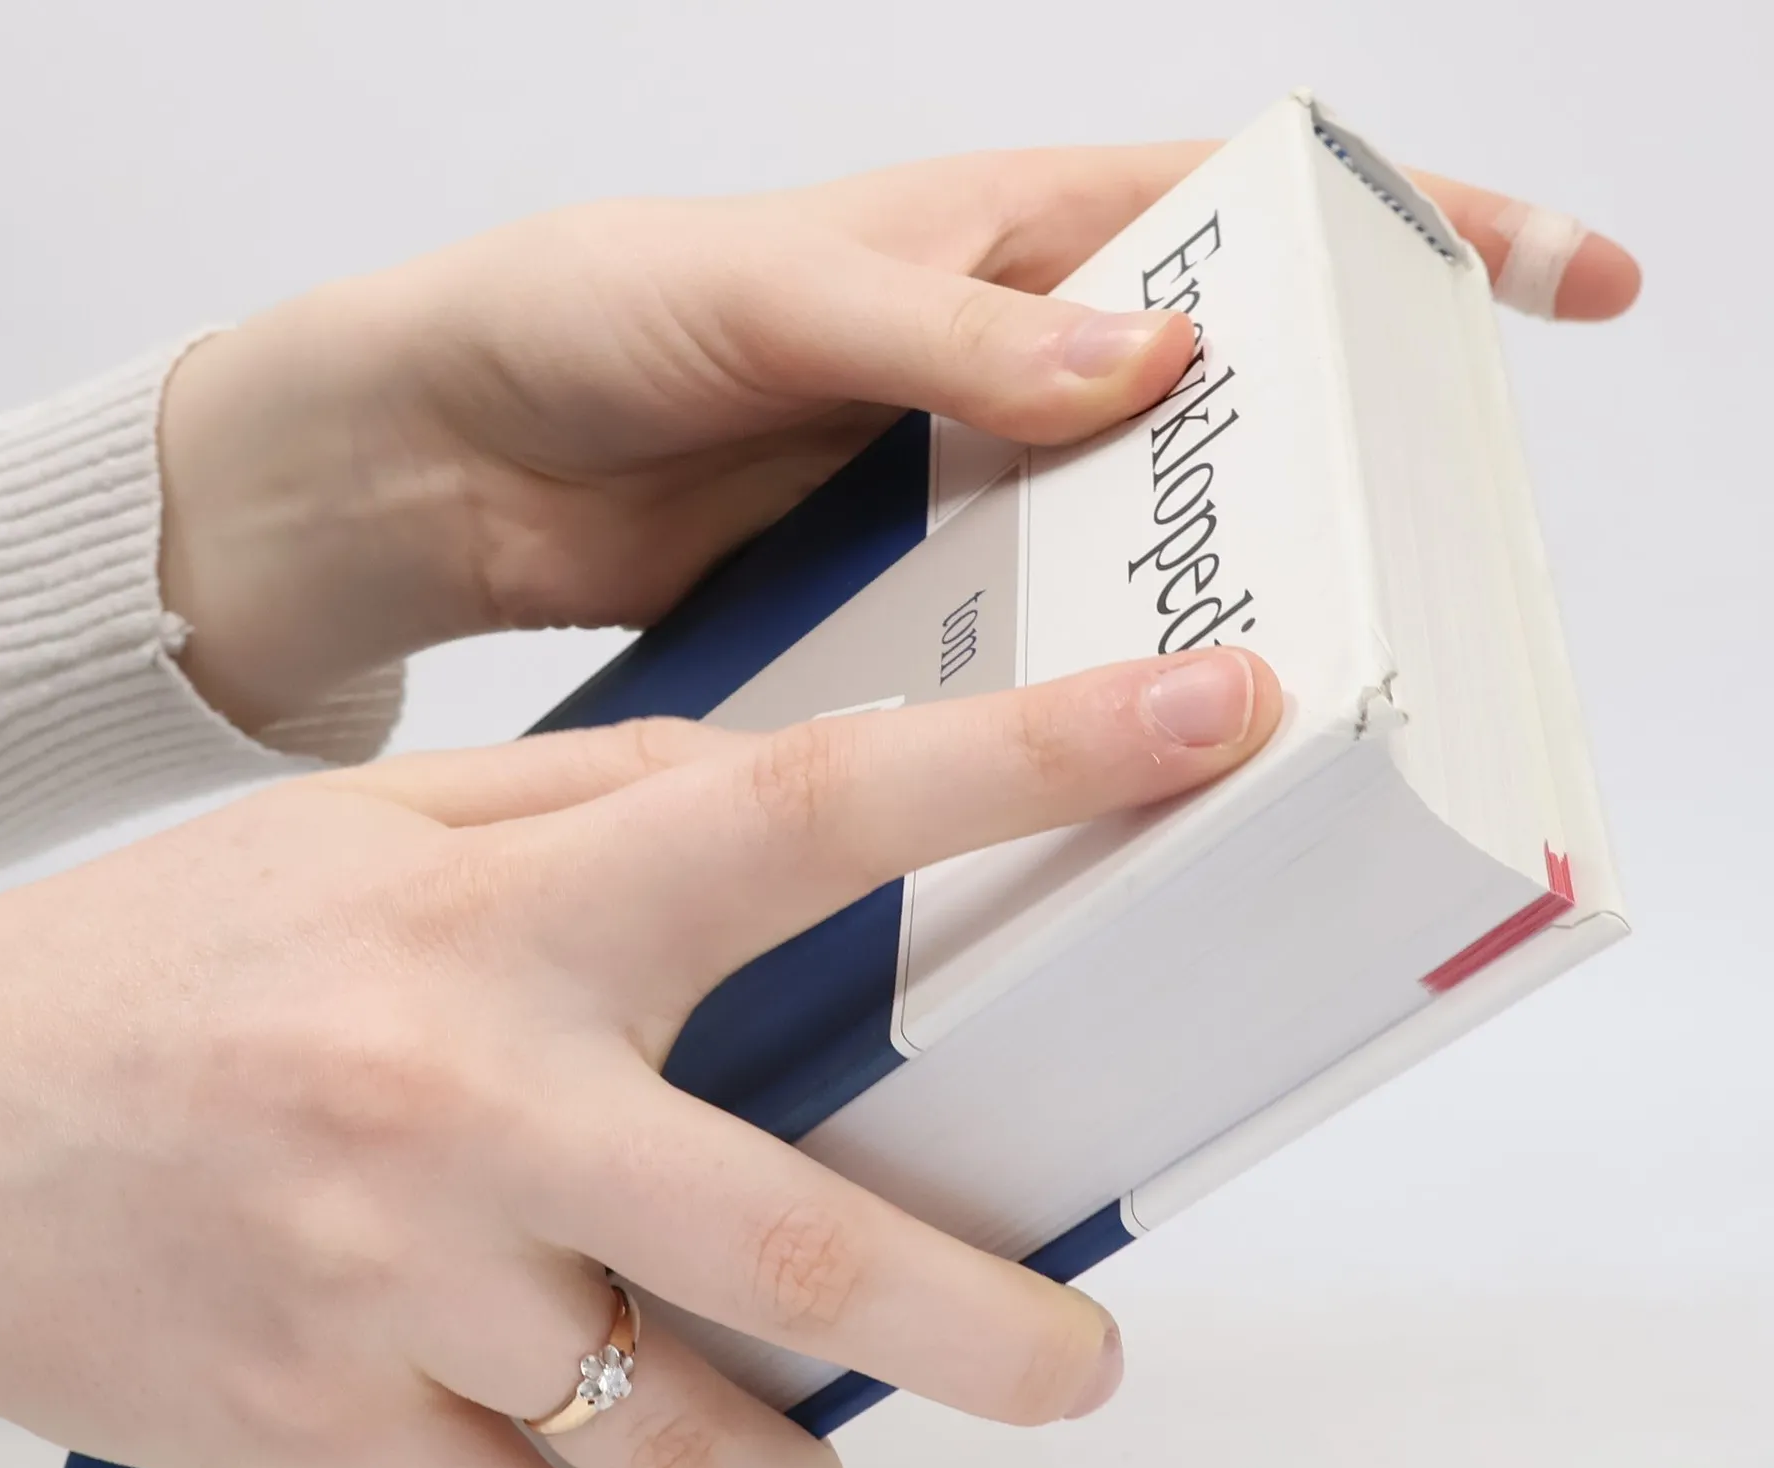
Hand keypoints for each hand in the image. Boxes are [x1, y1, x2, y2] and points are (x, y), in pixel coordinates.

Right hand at [0, 648, 1278, 1467]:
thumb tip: (771, 796)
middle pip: (787, 1229)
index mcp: (504, 923)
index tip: (1200, 722)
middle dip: (968, 1322)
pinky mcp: (318, 1427)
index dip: (1030, 761)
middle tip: (1074, 1368)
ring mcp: (392, 1286)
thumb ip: (588, 808)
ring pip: (667, 1427)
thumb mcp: (367, 832)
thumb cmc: (149, 962)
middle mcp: (468, 1104)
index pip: (810, 813)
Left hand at [156, 146, 1639, 733]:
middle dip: (1327, 460)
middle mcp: (992, 367)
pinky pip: (1011, 641)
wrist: (431, 465)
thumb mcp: (752, 289)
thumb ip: (934, 325)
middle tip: (1419, 559)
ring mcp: (945, 494)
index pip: (1235, 209)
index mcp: (990, 243)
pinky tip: (1112, 747)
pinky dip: (1069, 686)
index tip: (1549, 284)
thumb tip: (1139, 358)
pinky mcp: (883, 601)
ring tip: (1292, 679)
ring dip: (1202, 598)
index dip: (1404, 231)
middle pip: (1214, 401)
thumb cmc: (565, 318)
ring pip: (1126, 540)